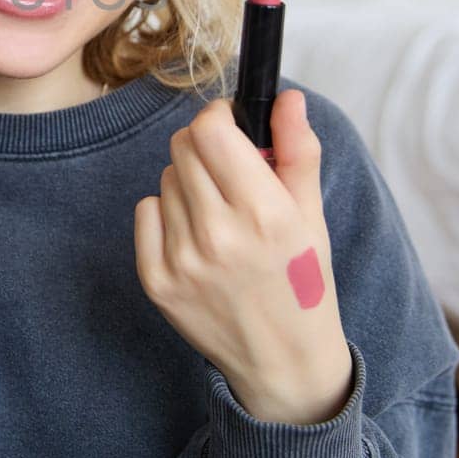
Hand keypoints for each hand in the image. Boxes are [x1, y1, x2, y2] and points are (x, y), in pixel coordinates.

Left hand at [133, 91, 353, 424]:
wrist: (283, 361)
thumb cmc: (302, 282)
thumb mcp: (312, 215)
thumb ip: (298, 149)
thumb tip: (286, 96)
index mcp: (263, 213)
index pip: (210, 131)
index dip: (218, 118)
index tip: (230, 127)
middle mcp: (217, 235)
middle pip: (182, 147)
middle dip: (206, 147)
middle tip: (229, 173)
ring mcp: (181, 260)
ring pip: (166, 178)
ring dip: (190, 183)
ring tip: (220, 215)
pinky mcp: (156, 280)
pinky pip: (146, 212)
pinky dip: (167, 214)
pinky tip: (196, 238)